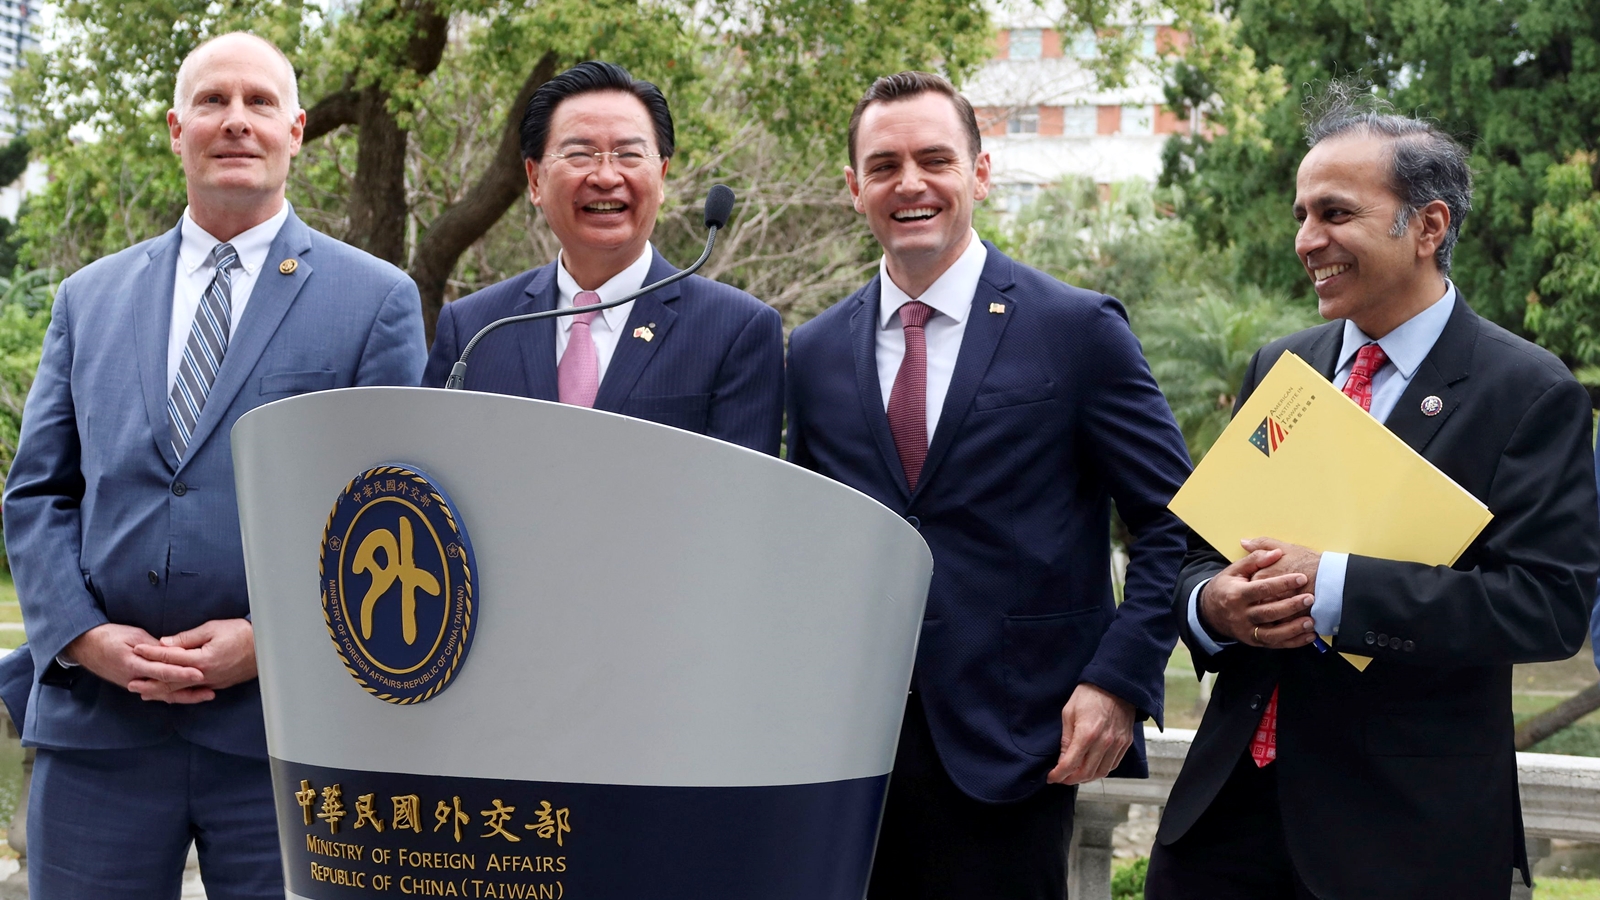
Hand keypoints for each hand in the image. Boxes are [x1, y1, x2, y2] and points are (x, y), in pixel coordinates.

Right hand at [64, 623, 206, 698]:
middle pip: (165, 689)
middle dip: (189, 692)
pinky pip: (155, 693)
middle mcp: (134, 679)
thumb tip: (174, 652)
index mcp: (134, 664)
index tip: (200, 674)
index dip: (182, 673)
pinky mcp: (133, 685)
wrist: (86, 645)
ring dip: (184, 696)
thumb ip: (154, 647)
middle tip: (211, 692)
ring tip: (205, 696)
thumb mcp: (133, 635)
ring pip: (161, 695)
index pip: (162, 671)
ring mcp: (133, 684)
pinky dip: (171, 695)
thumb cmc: (110, 636)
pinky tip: (186, 696)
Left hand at [130, 618, 257, 703]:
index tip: (137, 649)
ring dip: (160, 691)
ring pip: (180, 690)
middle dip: (149, 680)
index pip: (169, 656)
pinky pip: (192, 692)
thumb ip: (187, 638)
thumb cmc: (241, 634)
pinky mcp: (217, 685)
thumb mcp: (213, 629)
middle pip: (170, 680)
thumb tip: (165, 642)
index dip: (151, 652)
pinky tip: (169, 694)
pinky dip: (177, 694)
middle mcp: (203, 675)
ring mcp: (210, 682)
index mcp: (201, 659)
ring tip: (143, 693)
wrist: (266, 649)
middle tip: (130, 682)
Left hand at [1047, 683, 1135, 785]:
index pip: (1070, 764)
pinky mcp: (1125, 743)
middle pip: (1086, 773)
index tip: (1051, 778)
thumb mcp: (1069, 713)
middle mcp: (1104, 743)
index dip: (1059, 775)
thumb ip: (1066, 739)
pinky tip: (1092, 767)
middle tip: (1062, 778)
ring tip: (1075, 775)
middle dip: (1071, 780)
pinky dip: (1101, 770)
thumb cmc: (1089, 694)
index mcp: (1087, 734)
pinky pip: (1113, 765)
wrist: (1115, 684)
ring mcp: (1117, 744)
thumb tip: (1062, 759)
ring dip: (1087, 778)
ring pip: (1101, 773)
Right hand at [1198, 545, 1317, 648]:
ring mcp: (1246, 631)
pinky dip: (1293, 642)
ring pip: (1272, 633)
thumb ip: (1255, 560)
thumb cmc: (1226, 587)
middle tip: (1311, 598)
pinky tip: (1308, 636)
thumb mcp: (1234, 570)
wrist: (1209, 612)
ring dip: (1293, 629)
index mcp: (1236, 594)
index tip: (1301, 578)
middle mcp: (1240, 615)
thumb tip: (1277, 552)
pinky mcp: (1253, 641)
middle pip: (1268, 612)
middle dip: (1291, 606)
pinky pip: (1275, 644)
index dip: (1283, 583)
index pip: (1262, 589)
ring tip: (1311, 621)